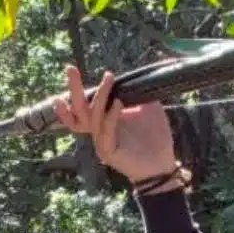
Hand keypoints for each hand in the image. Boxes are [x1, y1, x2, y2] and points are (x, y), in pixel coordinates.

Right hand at [51, 66, 179, 183]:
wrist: (163, 164)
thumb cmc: (155, 137)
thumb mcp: (147, 107)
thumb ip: (136, 93)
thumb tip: (130, 75)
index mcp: (104, 120)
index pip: (83, 105)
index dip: (76, 90)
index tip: (72, 70)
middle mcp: (98, 130)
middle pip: (78, 110)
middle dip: (74, 89)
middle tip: (70, 69)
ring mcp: (101, 142)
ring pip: (92, 117)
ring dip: (100, 96)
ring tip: (108, 79)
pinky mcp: (108, 152)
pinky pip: (106, 131)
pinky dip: (111, 116)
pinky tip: (118, 102)